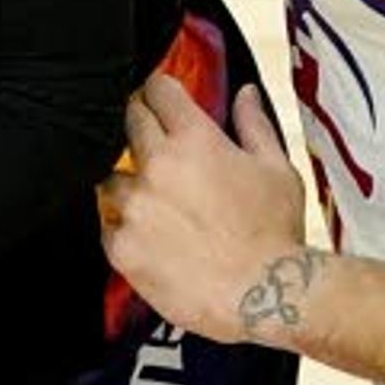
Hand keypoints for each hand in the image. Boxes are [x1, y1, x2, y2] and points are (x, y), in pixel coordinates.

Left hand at [101, 73, 317, 345]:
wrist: (266, 295)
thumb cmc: (276, 232)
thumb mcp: (277, 168)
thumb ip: (254, 124)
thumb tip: (244, 93)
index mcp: (195, 140)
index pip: (157, 90)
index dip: (158, 90)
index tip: (159, 96)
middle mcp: (157, 166)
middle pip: (129, 122)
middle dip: (141, 124)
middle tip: (156, 143)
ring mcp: (134, 207)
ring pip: (111, 176)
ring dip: (129, 181)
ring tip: (154, 202)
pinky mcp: (122, 247)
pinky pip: (107, 225)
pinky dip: (123, 227)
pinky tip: (149, 237)